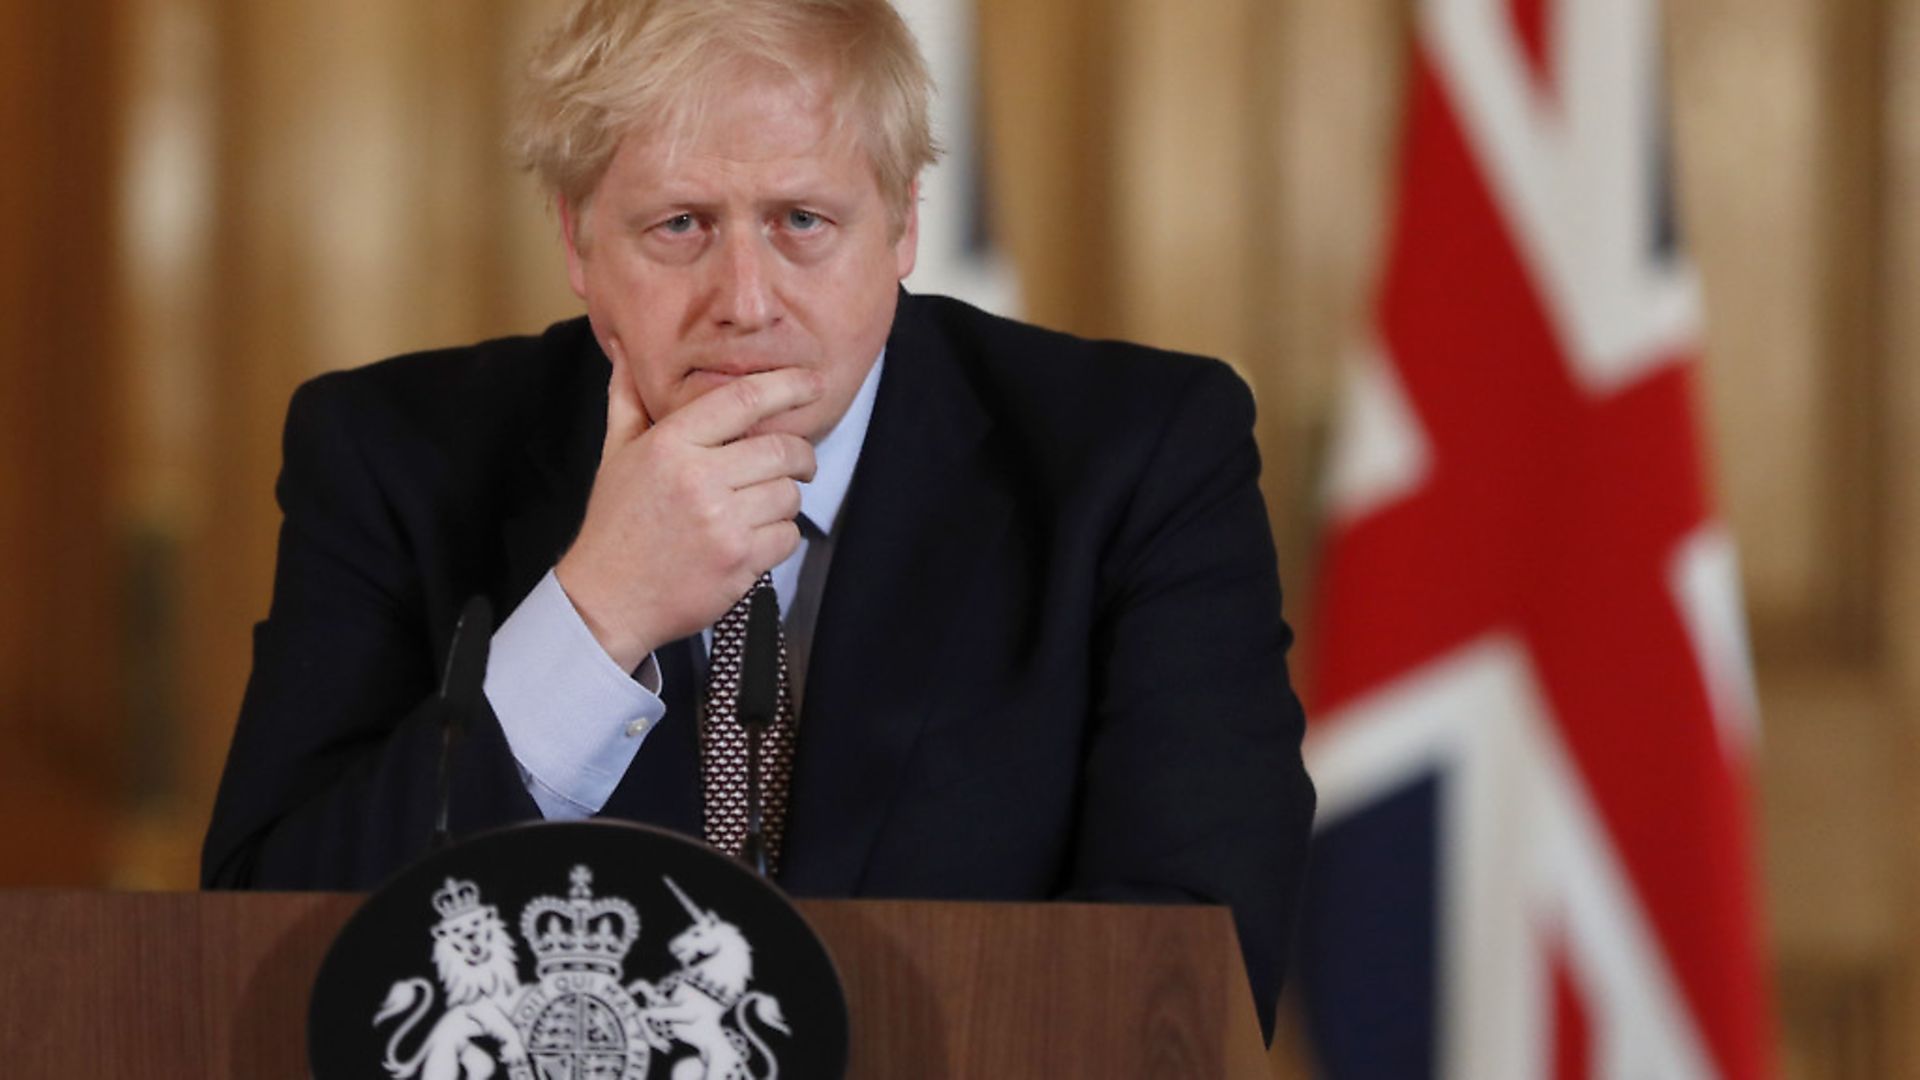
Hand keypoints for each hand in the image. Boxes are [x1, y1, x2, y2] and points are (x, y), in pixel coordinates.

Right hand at [556, 340, 820, 669]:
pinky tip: (755, 538)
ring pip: (789, 494)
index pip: (744, 399)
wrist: (606, 600)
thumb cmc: (616, 524)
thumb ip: (628, 399)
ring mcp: (721, 522)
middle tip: (799, 461)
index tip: (814, 382)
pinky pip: (788, 536)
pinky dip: (781, 536)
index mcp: (670, 444)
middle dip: (800, 454)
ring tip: (761, 506)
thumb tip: (625, 350)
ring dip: (785, 499)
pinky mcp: (738, 561)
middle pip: (781, 448)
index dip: (788, 385)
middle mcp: (698, 478)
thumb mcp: (616, 453)